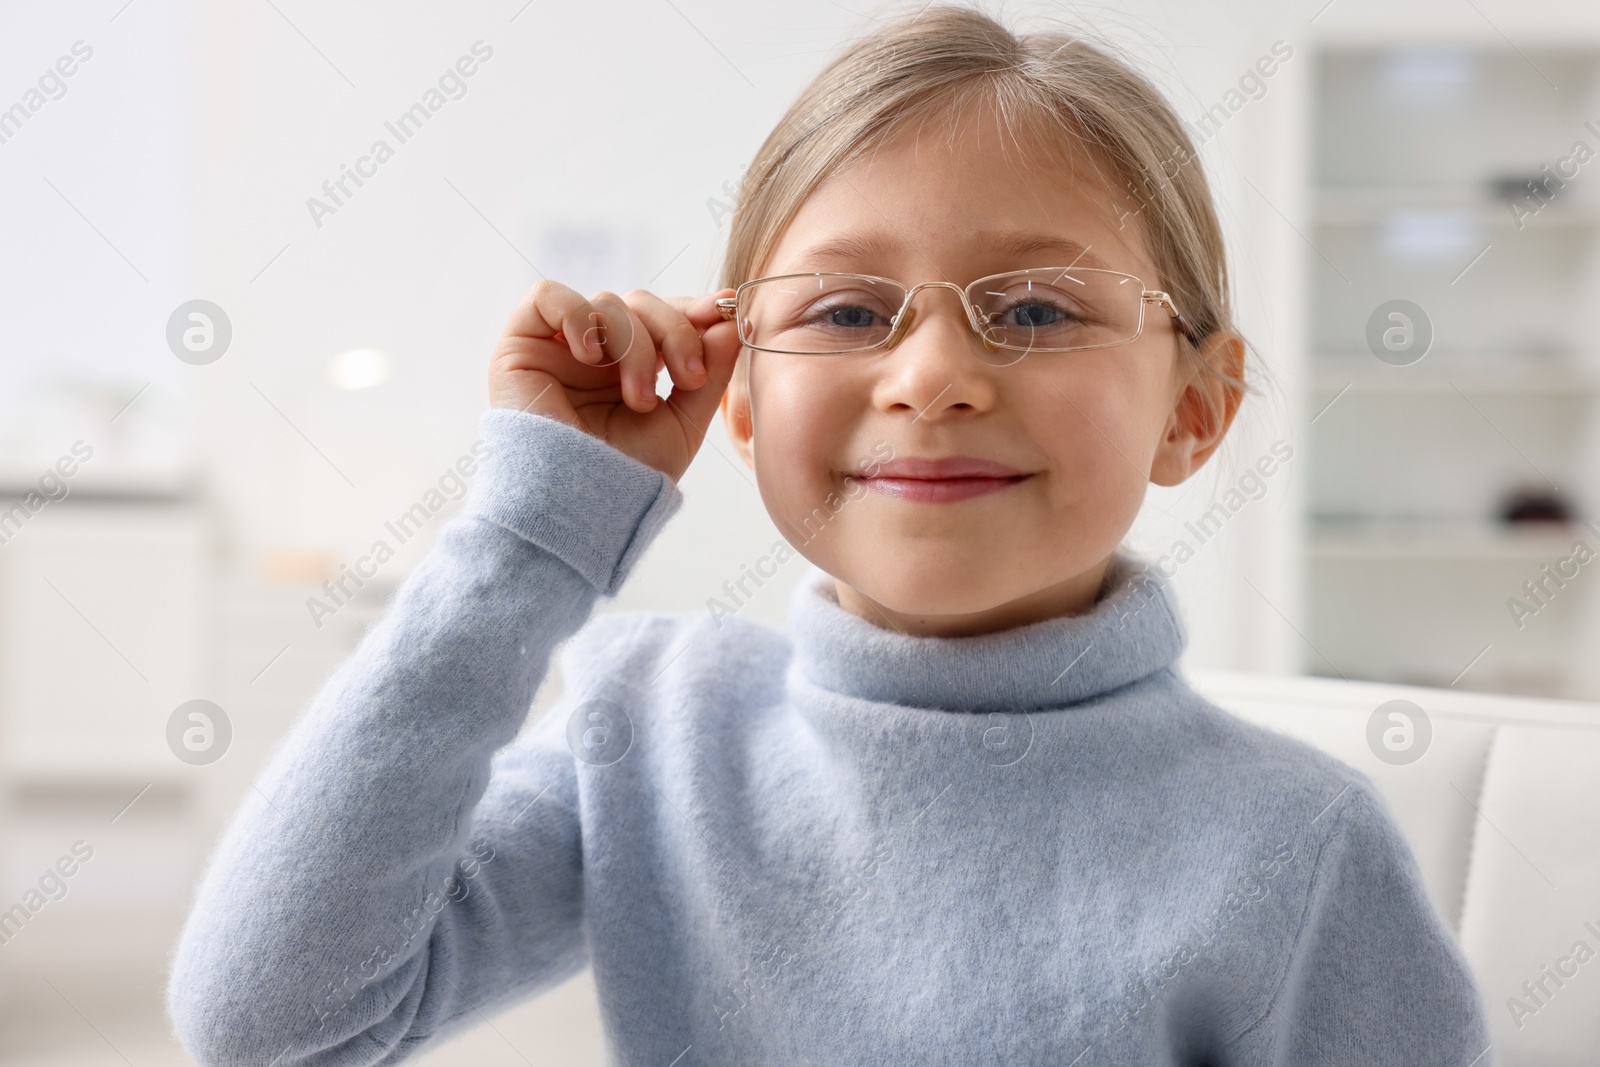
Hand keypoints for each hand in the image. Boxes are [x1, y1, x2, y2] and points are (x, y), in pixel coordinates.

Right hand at [488, 281, 740, 480]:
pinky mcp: (520, 344)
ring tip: (639, 400)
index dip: (692, 310)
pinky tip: (592, 358)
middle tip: (689, 376)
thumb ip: (710, 370)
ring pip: (607, 302)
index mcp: (630, 367)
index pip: (663, 314)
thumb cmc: (627, 475)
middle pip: (640, 302)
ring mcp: (558, 346)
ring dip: (635, 346)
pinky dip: (578, 317)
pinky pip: (548, 296)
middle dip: (674, 331)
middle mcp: (595, 353)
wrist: (580, 507)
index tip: (725, 314)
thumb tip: (732, 320)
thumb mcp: (684, 422)